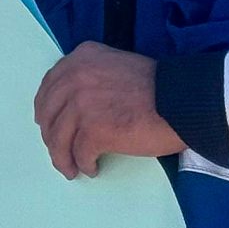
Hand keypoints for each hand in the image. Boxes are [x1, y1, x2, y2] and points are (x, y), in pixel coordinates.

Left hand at [35, 42, 185, 178]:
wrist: (182, 101)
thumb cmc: (158, 86)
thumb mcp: (117, 65)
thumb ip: (92, 75)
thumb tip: (74, 104)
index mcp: (81, 58)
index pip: (49, 86)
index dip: (46, 110)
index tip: (48, 124)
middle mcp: (75, 77)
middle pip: (49, 114)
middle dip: (51, 137)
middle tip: (59, 151)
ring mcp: (81, 104)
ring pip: (58, 138)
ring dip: (63, 158)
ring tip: (71, 169)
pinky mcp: (94, 130)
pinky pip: (79, 153)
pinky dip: (83, 164)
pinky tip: (92, 168)